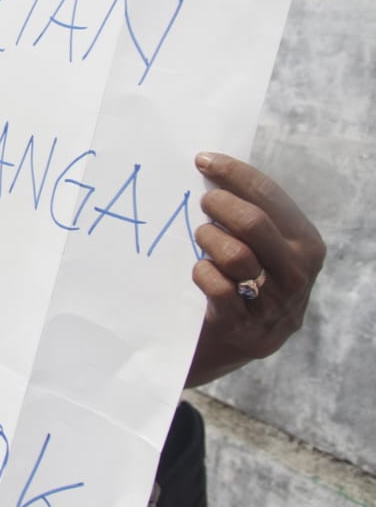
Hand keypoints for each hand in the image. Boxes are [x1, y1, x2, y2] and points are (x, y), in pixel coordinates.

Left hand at [186, 152, 325, 385]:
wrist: (222, 346)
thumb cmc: (236, 282)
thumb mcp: (257, 250)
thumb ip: (248, 217)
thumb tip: (212, 166)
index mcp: (307, 247)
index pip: (272, 198)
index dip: (235, 174)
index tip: (203, 160)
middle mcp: (298, 277)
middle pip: (255, 224)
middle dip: (219, 204)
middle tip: (201, 202)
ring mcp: (274, 307)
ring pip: (236, 256)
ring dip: (208, 239)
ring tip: (201, 239)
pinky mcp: (245, 330)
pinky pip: (218, 288)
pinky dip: (202, 273)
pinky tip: (199, 271)